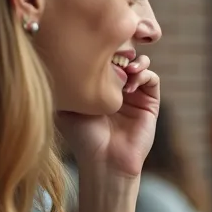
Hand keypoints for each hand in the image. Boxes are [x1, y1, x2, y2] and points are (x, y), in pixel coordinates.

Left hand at [57, 55, 159, 177]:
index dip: (102, 51)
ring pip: (141, 64)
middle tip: (112, 56)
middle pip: (124, 57)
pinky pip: (153, 79)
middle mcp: (118, 89)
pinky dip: (144, 75)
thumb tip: (59, 57)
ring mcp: (136, 96)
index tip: (95, 51)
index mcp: (100, 88)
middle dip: (120, 51)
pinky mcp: (150, 104)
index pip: (105, 59)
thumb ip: (66, 84)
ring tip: (125, 69)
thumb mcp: (68, 106)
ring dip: (135, 61)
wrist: (104, 160)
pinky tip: (130, 85)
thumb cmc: (83, 137)